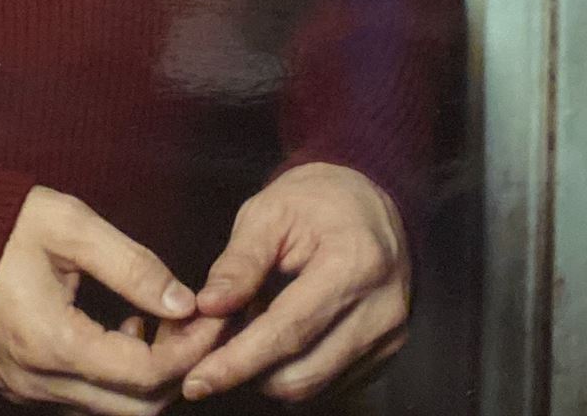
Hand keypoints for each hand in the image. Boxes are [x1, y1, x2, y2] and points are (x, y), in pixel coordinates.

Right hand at [0, 186, 227, 413]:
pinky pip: (86, 402)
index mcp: (52, 343)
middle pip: (135, 409)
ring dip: (149, 376)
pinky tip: (124, 328)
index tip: (212, 314)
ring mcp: (28, 392)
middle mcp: (39, 383)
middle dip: (176, 369)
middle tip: (192, 320)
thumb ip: (133, 265)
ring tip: (158, 319)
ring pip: (112, 411)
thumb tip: (185, 303)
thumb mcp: (71, 225)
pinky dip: (118, 377)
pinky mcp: (22, 388)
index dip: (189, 348)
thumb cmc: (2, 223)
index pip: (145, 375)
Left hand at [178, 163, 411, 404]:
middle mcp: (381, 309)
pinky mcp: (386, 355)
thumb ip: (240, 261)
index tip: (197, 381)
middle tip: (217, 339)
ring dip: (269, 371)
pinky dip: (293, 368)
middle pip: (301, 373)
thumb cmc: (315, 200)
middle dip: (248, 370)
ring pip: (313, 386)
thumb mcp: (269, 211)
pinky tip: (281, 333)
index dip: (239, 361)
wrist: (369, 201)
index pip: (289, 330)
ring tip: (252, 325)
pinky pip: (329, 383)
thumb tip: (208, 307)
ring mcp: (389, 337)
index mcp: (354, 263)